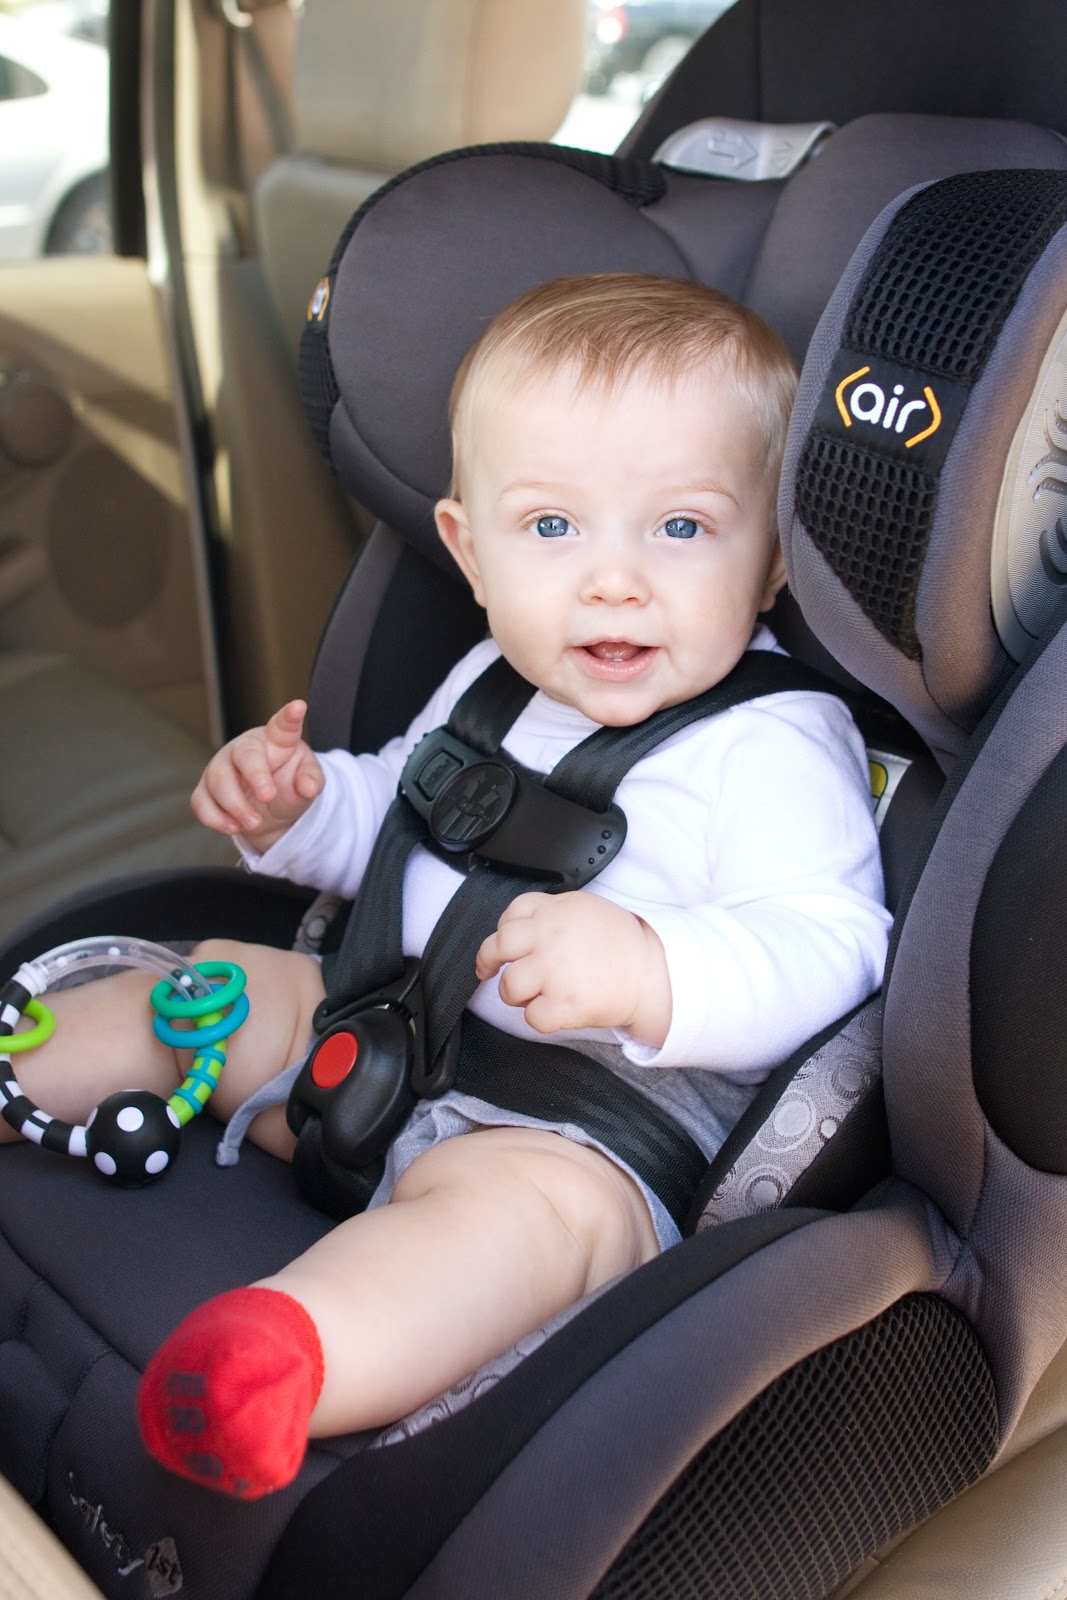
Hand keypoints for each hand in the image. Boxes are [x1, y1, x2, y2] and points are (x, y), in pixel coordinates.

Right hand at [191, 700, 324, 851]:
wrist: (270, 810)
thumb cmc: (289, 784)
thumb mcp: (307, 783)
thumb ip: (312, 781)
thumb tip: (308, 788)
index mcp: (276, 740)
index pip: (283, 725)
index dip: (290, 716)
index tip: (299, 707)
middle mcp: (245, 749)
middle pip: (244, 755)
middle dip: (255, 776)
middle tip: (269, 797)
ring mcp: (222, 767)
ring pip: (218, 780)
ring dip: (236, 806)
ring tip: (255, 823)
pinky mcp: (206, 790)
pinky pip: (201, 802)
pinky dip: (215, 818)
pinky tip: (233, 827)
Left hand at [475, 891, 671, 1047]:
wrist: (653, 973)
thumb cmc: (623, 945)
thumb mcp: (586, 909)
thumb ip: (552, 913)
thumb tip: (521, 927)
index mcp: (556, 911)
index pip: (512, 913)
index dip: (502, 931)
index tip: (502, 946)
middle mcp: (551, 937)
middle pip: (498, 946)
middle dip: (489, 961)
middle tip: (489, 971)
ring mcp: (556, 971)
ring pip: (508, 986)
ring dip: (516, 995)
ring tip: (535, 994)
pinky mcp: (565, 1003)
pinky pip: (532, 1017)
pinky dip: (539, 1018)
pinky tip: (555, 1011)